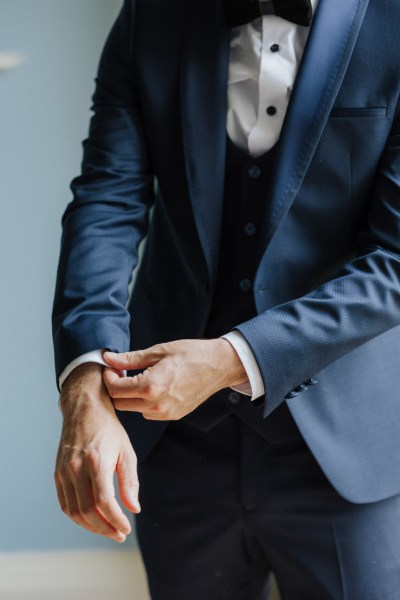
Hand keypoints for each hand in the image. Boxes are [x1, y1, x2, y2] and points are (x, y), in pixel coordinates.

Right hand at [54, 363, 139, 543]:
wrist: (84, 409)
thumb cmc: (109, 429)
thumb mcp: (126, 451)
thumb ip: (130, 481)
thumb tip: (134, 509)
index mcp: (96, 461)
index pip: (104, 501)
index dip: (116, 520)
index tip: (126, 529)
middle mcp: (76, 468)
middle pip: (87, 510)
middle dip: (104, 528)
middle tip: (119, 535)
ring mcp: (64, 471)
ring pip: (74, 511)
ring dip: (91, 526)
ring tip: (108, 530)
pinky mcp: (57, 473)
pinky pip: (65, 503)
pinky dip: (78, 517)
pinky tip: (92, 519)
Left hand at [102, 338, 247, 419]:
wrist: (219, 366)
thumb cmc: (192, 354)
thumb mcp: (159, 351)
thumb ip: (130, 358)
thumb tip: (108, 358)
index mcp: (151, 386)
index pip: (115, 389)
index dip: (108, 377)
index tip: (111, 367)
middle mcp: (156, 405)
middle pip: (120, 404)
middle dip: (115, 388)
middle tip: (121, 372)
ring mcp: (165, 414)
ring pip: (132, 409)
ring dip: (129, 396)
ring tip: (137, 378)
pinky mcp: (172, 416)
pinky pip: (147, 412)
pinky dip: (143, 401)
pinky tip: (152, 386)